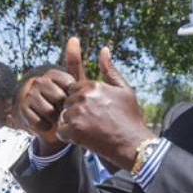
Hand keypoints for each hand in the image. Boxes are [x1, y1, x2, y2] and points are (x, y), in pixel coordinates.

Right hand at [18, 68, 75, 153]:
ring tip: (53, 118)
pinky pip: (39, 122)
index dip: (72, 99)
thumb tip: (74, 38)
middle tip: (61, 112)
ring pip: (49, 111)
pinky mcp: (22, 109)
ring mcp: (29, 94)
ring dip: (54, 120)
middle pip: (59, 99)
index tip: (69, 102)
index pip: (69, 86)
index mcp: (52, 74)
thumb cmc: (59, 103)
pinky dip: (45, 127)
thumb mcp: (70, 86)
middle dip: (63, 110)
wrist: (41, 122)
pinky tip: (45, 124)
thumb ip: (75, 65)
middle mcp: (38, 81)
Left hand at [56, 37, 153, 168]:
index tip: (94, 109)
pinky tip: (84, 137)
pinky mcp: (73, 131)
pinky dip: (69, 136)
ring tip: (90, 129)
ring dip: (72, 123)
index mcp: (93, 85)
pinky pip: (61, 131)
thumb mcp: (124, 90)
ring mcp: (77, 114)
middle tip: (93, 121)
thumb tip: (104, 49)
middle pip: (67, 101)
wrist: (132, 144)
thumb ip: (110, 70)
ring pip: (63, 116)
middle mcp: (83, 97)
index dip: (82, 99)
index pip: (74, 88)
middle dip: (76, 110)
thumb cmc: (130, 117)